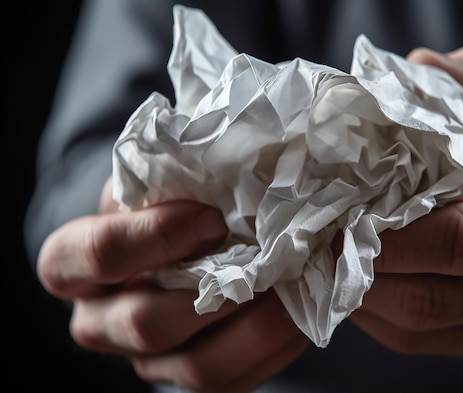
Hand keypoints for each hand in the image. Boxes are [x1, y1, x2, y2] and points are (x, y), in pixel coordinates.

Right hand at [37, 177, 308, 391]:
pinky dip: (274, 348)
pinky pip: (233, 380)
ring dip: (256, 328)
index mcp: (73, 262)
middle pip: (147, 323)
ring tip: (293, 288)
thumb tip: (237, 175)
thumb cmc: (162, 204)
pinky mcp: (190, 374)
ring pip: (198, 366)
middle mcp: (100, 320)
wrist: (168, 244)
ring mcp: (145, 358)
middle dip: (214, 293)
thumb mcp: (156, 181)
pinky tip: (297, 315)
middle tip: (266, 261)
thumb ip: (176, 182)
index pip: (100, 253)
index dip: (158, 236)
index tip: (213, 218)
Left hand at [348, 46, 462, 370]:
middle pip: (432, 296)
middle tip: (322, 236)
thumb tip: (411, 72)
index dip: (392, 237)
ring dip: (363, 297)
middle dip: (364, 269)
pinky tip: (364, 281)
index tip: (341, 217)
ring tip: (333, 257)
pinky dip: (380, 316)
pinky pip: (424, 343)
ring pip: (420, 329)